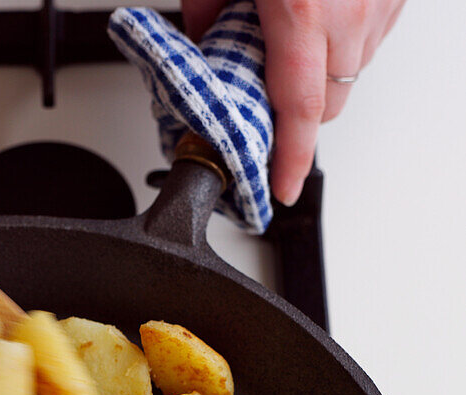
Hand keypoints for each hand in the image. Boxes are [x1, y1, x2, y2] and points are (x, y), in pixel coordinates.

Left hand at [182, 1, 406, 205]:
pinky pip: (371, 39)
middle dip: (294, 112)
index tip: (283, 190)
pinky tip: (322, 17)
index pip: (298, 111)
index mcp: (301, 9)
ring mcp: (379, 3)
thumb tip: (202, 46)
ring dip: (322, 73)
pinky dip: (345, 42)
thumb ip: (209, 10)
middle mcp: (349, 12)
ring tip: (293, 37)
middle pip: (326, 103)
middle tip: (265, 93)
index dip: (291, 160)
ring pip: (350, 74)